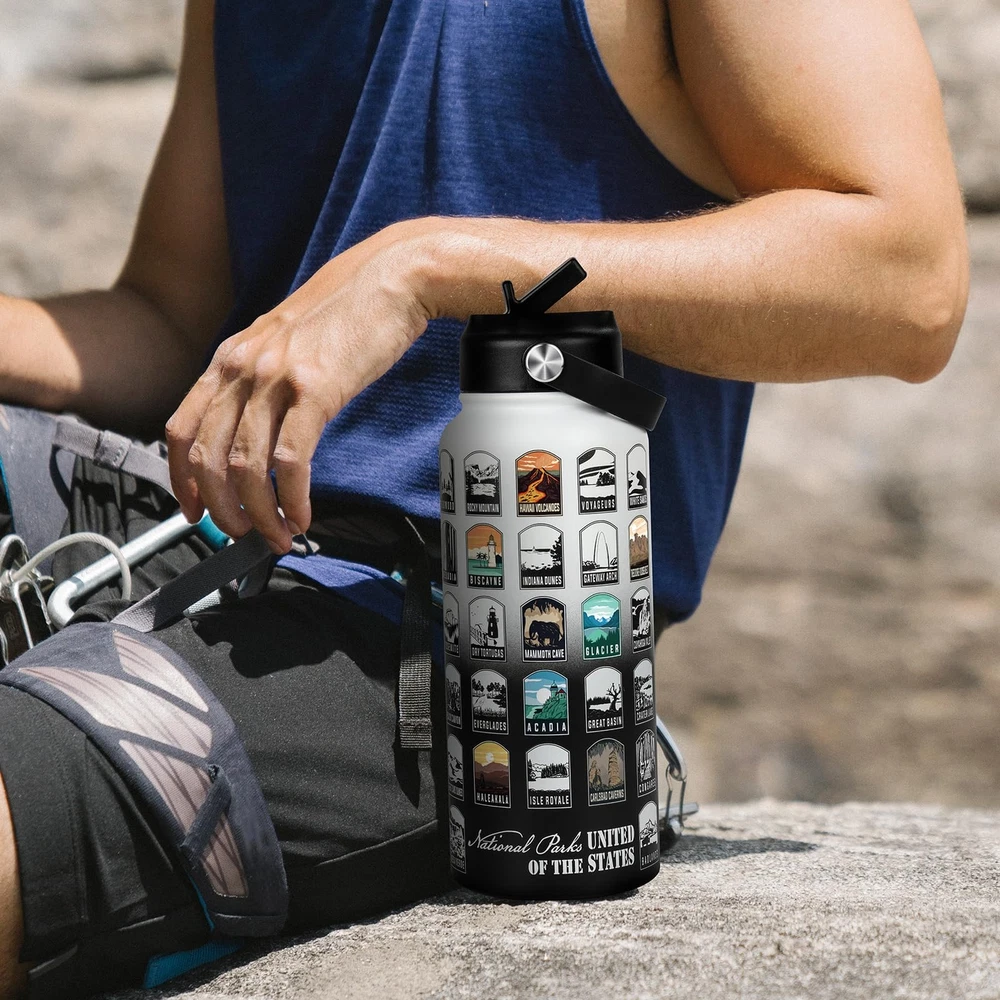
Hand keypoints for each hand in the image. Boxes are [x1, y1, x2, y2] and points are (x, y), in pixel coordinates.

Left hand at [165, 220, 435, 552]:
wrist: (391, 279)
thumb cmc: (348, 312)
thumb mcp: (286, 342)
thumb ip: (263, 382)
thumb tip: (257, 433)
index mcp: (230, 357)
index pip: (180, 428)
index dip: (182, 480)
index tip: (195, 511)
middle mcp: (242, 367)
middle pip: (207, 457)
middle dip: (221, 510)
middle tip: (242, 535)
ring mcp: (275, 377)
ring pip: (244, 467)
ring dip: (259, 514)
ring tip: (277, 535)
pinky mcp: (314, 389)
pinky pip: (289, 461)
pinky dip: (293, 498)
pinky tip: (302, 513)